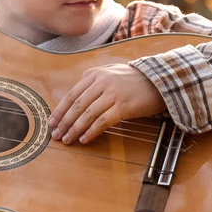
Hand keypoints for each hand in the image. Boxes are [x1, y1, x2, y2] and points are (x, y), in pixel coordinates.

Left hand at [48, 61, 164, 144]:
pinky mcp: (123, 107)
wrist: (159, 81)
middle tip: (56, 135)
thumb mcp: (111, 71)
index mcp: (95, 74)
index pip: (72, 94)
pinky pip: (102, 121)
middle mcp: (102, 83)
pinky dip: (91, 131)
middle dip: (64, 122)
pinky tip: (84, 139)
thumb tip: (77, 91)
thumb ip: (93, 78)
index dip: (60, 110)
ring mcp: (112, 94)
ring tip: (68, 139)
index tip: (52, 122)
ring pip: (87, 114)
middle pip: (77, 106)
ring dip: (75, 129)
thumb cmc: (134, 79)